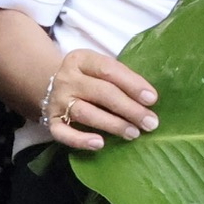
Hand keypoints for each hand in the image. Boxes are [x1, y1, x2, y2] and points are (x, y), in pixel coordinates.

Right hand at [44, 48, 158, 148]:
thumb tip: (149, 101)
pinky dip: (80, 140)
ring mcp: (57, 100)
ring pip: (85, 113)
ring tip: (133, 133)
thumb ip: (121, 79)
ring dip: (112, 124)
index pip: (108, 69)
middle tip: (150, 123)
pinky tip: (99, 144)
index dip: (132, 84)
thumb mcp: (99, 69)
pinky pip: (63, 133)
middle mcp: (67, 78)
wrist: (52, 86)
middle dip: (129, 108)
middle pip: (100, 92)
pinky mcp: (51, 121)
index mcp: (81, 59)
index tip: (152, 99)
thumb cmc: (88, 79)